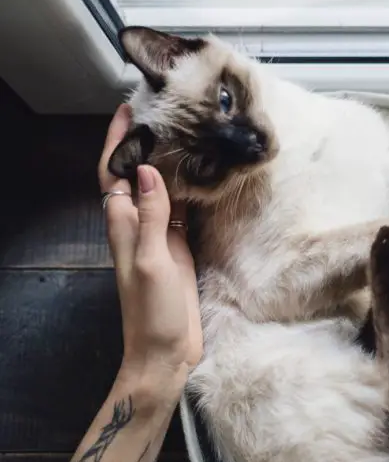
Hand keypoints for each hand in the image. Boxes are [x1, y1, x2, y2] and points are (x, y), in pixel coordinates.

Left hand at [97, 105, 202, 397]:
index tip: (129, 110)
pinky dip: (187, 189)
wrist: (165, 352)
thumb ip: (151, 216)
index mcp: (123, 226)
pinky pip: (180, 210)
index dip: (117, 141)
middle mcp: (137, 227)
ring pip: (158, 189)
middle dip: (143, 144)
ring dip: (166, 163)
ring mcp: (158, 238)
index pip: (112, 173)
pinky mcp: (178, 249)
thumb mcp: (152, 261)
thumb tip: (146, 170)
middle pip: (134, 175)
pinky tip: (203, 177)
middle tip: (165, 113)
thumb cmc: (153, 311)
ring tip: (186, 135)